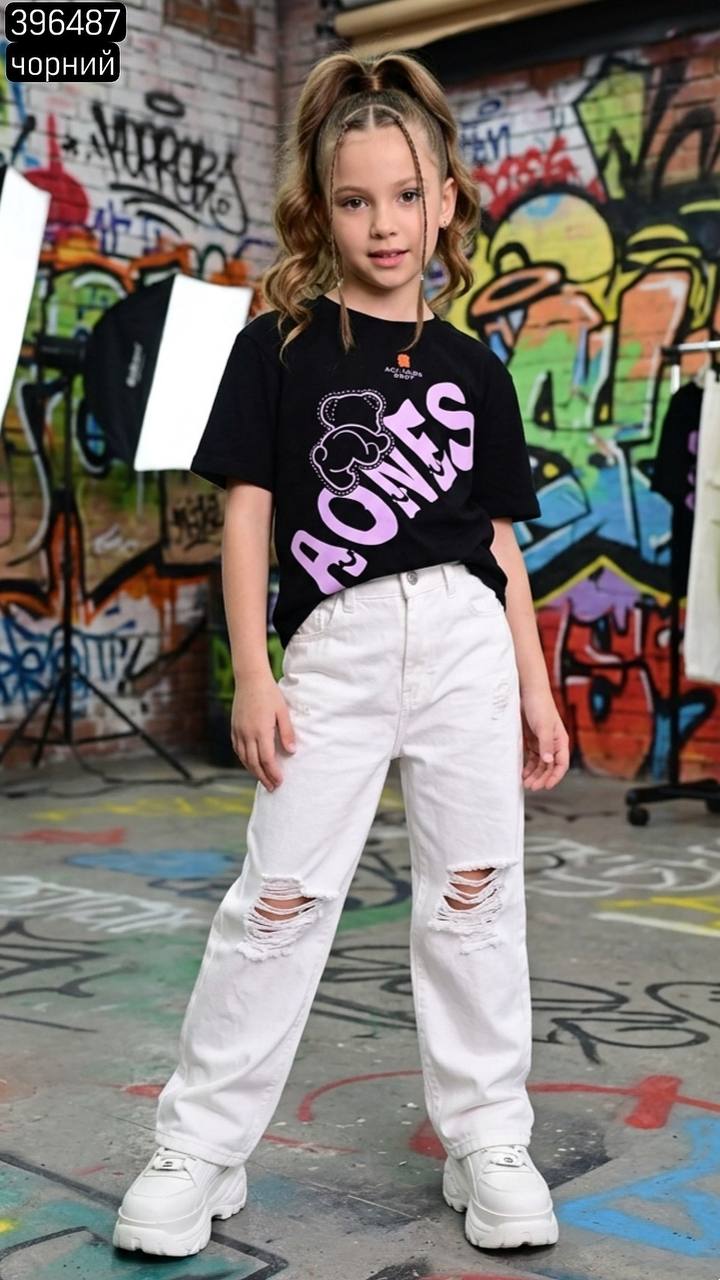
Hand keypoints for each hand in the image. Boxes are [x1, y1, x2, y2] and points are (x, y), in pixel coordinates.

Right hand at [230, 673, 296, 791]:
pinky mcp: (234, 728)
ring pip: (244, 758)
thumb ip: (287, 733)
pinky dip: (244, 760)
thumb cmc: (270, 694)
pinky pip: (238, 749)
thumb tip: (291, 752)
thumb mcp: (283, 712)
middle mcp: (247, 734)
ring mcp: (238, 731)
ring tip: (262, 779)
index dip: (273, 772)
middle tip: (272, 787)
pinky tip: (250, 764)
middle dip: (263, 777)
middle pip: (254, 763)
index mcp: (261, 730)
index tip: (280, 781)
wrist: (250, 679)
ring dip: (253, 771)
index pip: (267, 759)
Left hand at [520, 688, 569, 789]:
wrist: (528, 692)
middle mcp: (552, 744)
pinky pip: (531, 757)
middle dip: (541, 778)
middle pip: (549, 767)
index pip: (561, 764)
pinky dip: (528, 766)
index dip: (555, 776)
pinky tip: (522, 772)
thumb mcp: (543, 726)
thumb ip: (546, 744)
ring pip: (540, 764)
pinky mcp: (532, 740)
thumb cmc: (540, 706)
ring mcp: (542, 742)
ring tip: (525, 783)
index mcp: (560, 741)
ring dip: (534, 774)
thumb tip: (548, 762)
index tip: (546, 786)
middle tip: (531, 787)